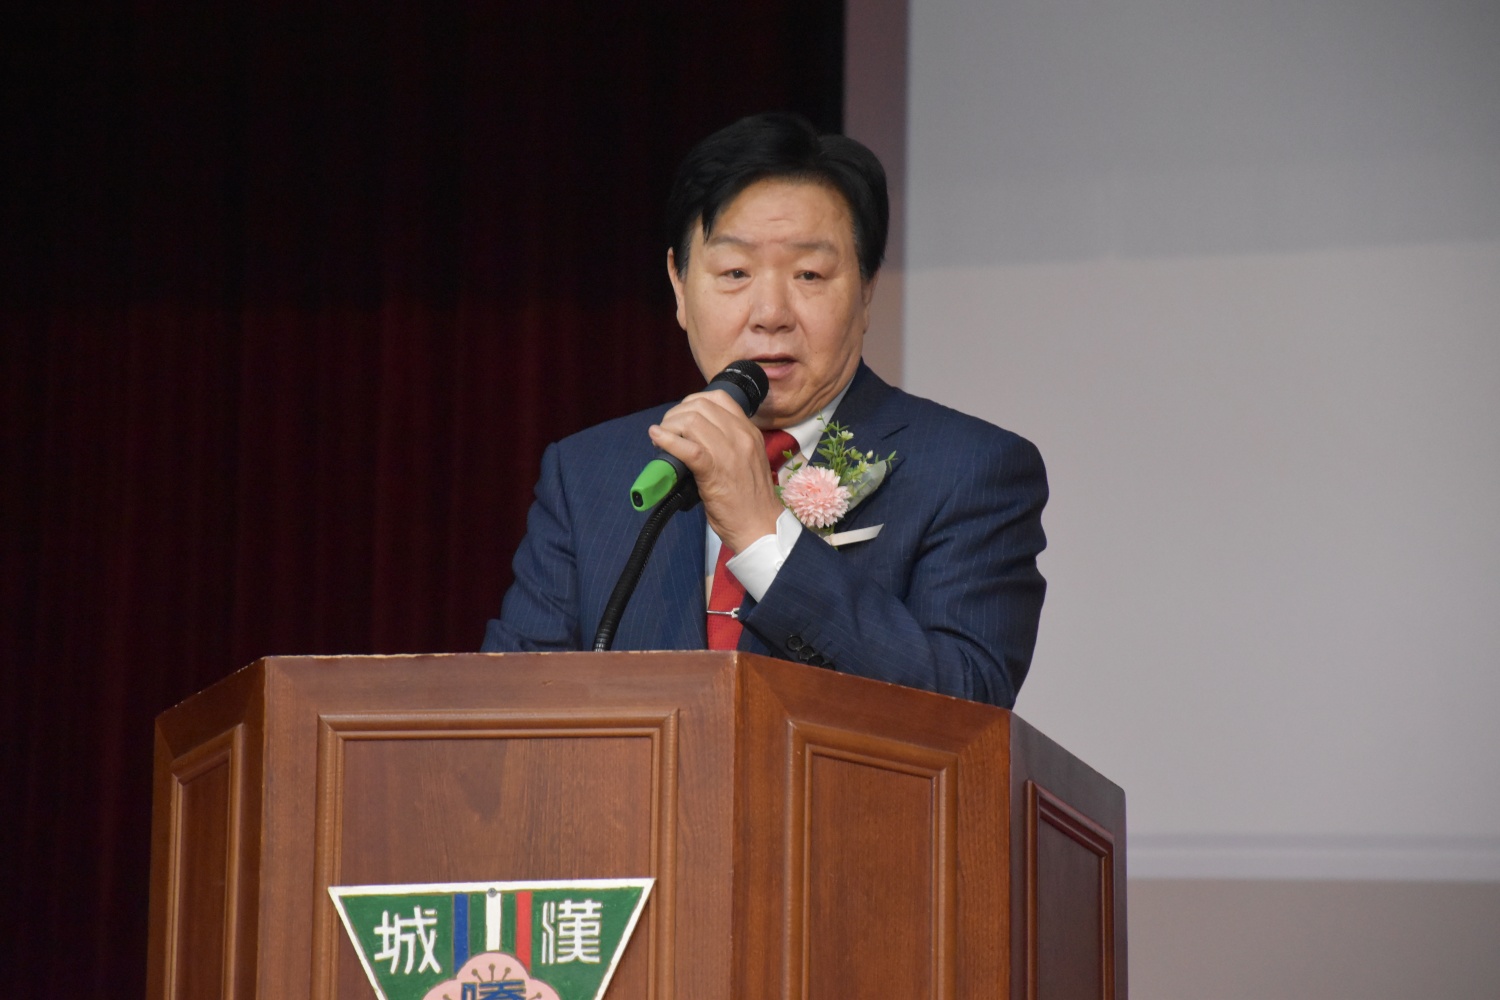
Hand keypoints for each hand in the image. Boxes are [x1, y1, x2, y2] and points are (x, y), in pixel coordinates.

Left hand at [648, 389, 783, 552]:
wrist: (760, 526)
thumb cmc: (750, 499)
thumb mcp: (747, 459)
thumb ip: (729, 443)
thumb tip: (697, 435)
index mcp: (749, 432)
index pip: (718, 398)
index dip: (692, 403)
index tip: (682, 417)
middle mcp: (741, 436)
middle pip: (700, 406)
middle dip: (676, 413)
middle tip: (667, 429)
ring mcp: (729, 452)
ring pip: (691, 421)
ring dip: (669, 426)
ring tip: (661, 438)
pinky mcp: (714, 470)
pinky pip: (687, 447)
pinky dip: (667, 440)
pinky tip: (657, 438)